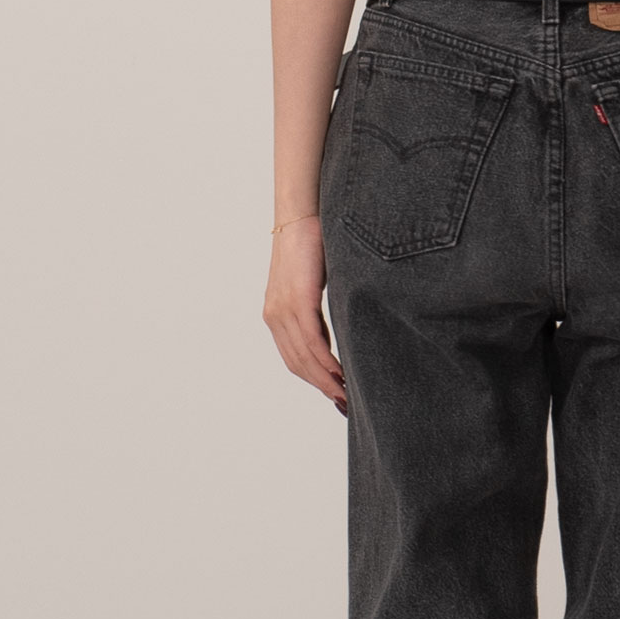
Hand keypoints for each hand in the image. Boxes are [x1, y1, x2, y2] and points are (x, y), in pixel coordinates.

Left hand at [262, 216, 346, 413]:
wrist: (302, 215)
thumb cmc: (312, 245)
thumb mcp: (313, 285)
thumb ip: (317, 312)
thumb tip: (335, 336)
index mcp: (276, 314)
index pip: (293, 358)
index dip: (314, 379)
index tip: (334, 394)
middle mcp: (274, 315)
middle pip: (297, 363)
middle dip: (321, 386)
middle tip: (343, 404)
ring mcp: (283, 309)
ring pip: (303, 357)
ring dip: (324, 379)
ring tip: (345, 394)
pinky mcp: (296, 299)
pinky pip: (311, 340)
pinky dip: (325, 360)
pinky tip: (339, 372)